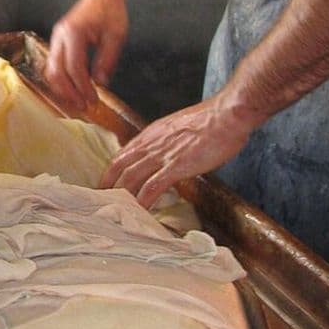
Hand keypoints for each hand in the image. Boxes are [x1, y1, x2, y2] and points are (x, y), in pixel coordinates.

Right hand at [45, 0, 127, 108]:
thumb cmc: (110, 12)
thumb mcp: (116, 35)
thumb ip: (107, 59)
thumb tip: (100, 83)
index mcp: (74, 33)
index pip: (75, 68)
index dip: (83, 87)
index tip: (92, 100)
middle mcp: (60, 36)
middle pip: (57, 72)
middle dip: (69, 92)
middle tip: (83, 106)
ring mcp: (55, 39)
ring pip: (51, 71)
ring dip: (62, 89)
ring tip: (76, 101)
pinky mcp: (56, 43)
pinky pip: (53, 66)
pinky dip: (60, 80)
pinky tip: (71, 89)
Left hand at [100, 93, 262, 207]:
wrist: (227, 115)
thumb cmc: (212, 121)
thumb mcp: (180, 128)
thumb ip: (168, 141)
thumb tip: (166, 155)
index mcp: (151, 134)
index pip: (122, 154)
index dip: (112, 170)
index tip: (107, 184)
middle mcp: (150, 143)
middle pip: (119, 167)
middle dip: (107, 186)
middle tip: (101, 202)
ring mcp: (161, 155)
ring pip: (130, 178)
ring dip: (121, 196)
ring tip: (115, 211)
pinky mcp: (175, 166)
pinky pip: (152, 187)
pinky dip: (143, 201)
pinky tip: (140, 212)